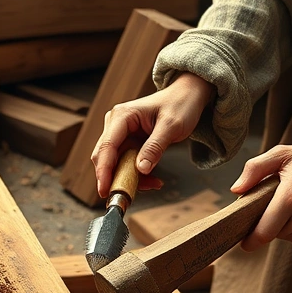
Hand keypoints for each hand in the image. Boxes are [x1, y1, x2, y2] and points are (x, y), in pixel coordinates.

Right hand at [91, 72, 213, 197]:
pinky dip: (136, 175)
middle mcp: (115, 124)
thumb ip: (155, 147)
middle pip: (105, 158)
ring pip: (115, 164)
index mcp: (122, 116)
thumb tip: (141, 169)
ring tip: (152, 184)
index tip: (105, 190)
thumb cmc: (181, 105)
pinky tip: (152, 179)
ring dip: (129, 178)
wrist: (188, 97)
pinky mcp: (127, 142)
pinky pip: (125, 164)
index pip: (107, 147)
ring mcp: (120, 134)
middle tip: (129, 196)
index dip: (104, 171)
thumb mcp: (172, 126)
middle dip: (116, 178)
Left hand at [232, 130, 291, 251]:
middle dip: (267, 224)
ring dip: (282, 226)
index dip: (251, 240)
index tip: (243, 242)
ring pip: (287, 236)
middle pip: (274, 233)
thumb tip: (236, 190)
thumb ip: (255, 169)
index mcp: (291, 196)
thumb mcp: (283, 153)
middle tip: (269, 208)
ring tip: (288, 205)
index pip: (264, 231)